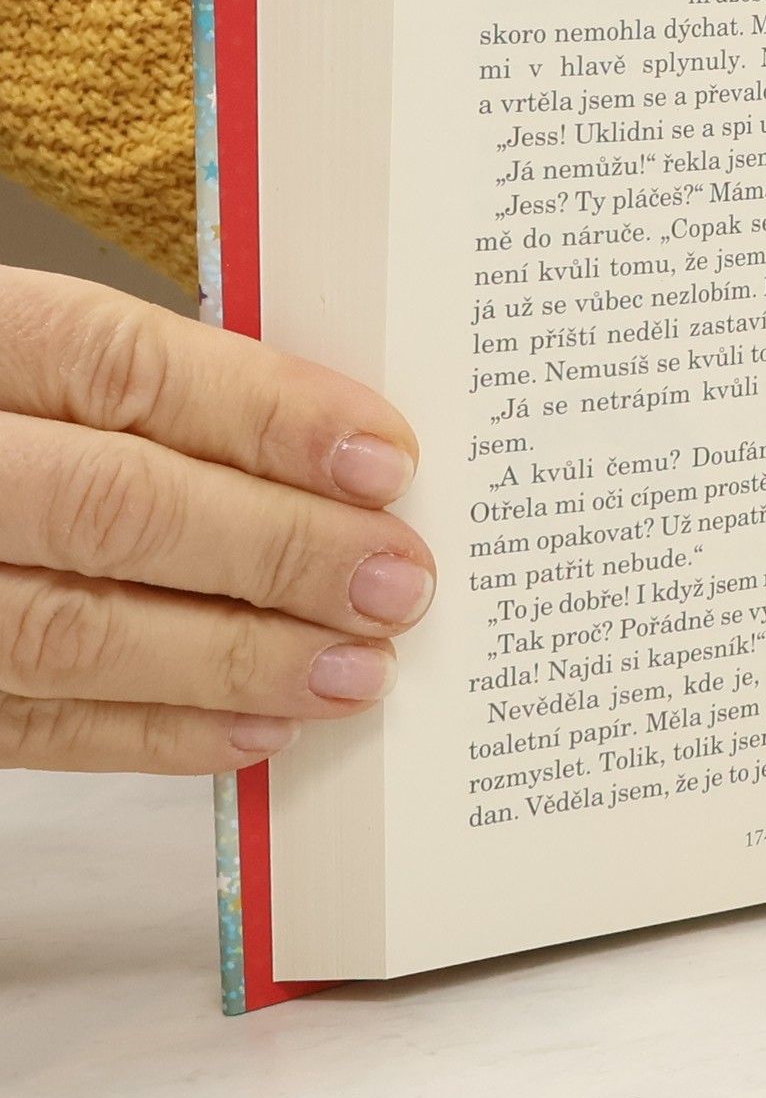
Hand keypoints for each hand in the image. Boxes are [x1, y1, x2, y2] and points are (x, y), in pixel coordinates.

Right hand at [0, 268, 433, 772]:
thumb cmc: (12, 418)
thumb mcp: (54, 364)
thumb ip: (169, 398)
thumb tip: (340, 454)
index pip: (124, 370)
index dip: (268, 417)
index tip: (384, 461)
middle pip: (115, 510)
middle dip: (281, 550)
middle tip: (396, 580)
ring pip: (77, 634)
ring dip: (242, 659)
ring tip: (359, 668)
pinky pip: (39, 729)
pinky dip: (163, 733)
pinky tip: (264, 724)